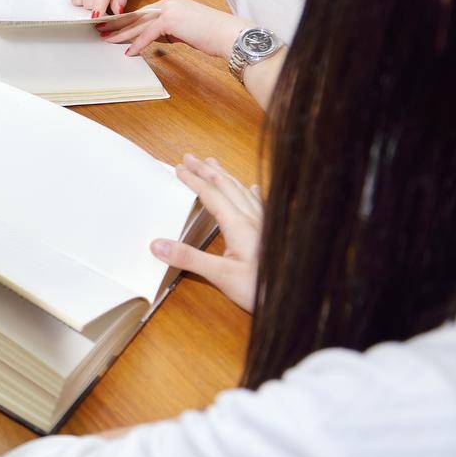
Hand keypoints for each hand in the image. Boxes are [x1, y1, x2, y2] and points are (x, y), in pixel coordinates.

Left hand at [97, 0, 247, 58]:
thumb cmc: (210, 35)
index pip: (143, 13)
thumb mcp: (184, 30)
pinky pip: (149, 34)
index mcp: (171, 3)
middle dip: (118, 25)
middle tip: (101, 30)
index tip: (113, 27)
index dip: (127, 21)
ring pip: (139, 24)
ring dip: (122, 34)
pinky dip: (138, 44)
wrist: (229, 34)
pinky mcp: (171, 20)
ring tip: (107, 40)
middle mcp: (168, 2)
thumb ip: (167, 31)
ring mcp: (169, 9)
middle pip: (137, 16)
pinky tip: (129, 52)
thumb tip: (153, 38)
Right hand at [151, 153, 262, 312]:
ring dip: (225, 176)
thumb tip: (158, 245)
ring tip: (214, 164)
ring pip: (243, 191)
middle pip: (227, 186)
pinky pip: (259, 204)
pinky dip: (250, 192)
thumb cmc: (261, 290)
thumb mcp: (220, 276)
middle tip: (191, 158)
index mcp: (239, 225)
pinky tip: (254, 189)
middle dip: (207, 170)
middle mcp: (253, 220)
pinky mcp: (272, 234)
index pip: (211, 195)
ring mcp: (265, 225)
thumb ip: (189, 258)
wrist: (297, 299)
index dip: (194, 180)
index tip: (180, 168)